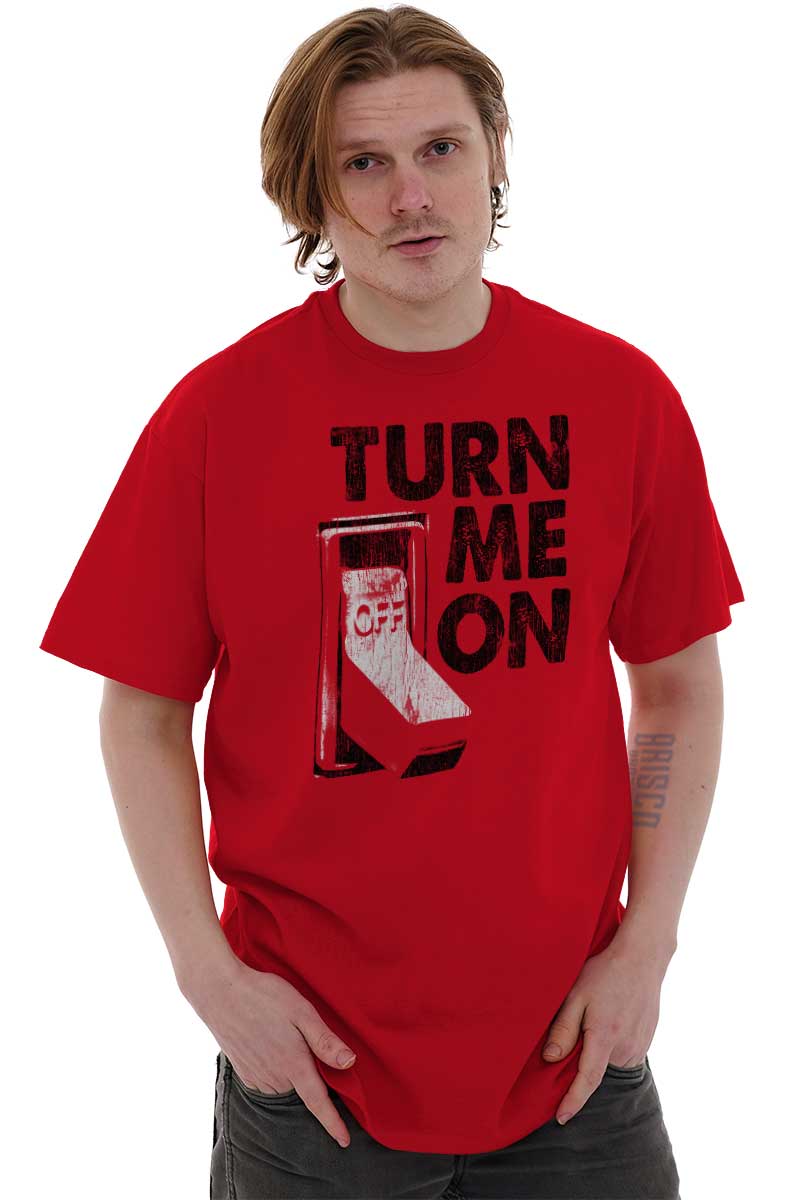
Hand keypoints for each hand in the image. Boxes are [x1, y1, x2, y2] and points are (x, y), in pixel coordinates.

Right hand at [183, 958, 357, 1147]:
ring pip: (284, 1087)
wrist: (219, 992)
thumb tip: (350, 1063)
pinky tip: (274, 1050)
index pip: (318, 1102)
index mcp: (293, 1063)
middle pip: (302, 1091)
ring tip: (292, 1047)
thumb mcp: (302, 1011)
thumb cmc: (264, 996)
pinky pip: (267, 1081)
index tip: (344, 1141)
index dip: (332, 1123)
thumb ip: (324, 1041)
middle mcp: (275, 1075)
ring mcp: (256, 1075)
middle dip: (314, 1085)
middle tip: (317, 1059)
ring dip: (294, 1078)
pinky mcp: (242, 1070)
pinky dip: (277, 1074)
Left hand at [541, 937, 666, 1124]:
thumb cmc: (604, 972)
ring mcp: (639, 1045)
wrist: (642, 958)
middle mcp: (625, 1047)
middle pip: (597, 1069)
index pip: (587, 1080)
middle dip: (581, 1062)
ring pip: (610, 1061)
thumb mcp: (576, 995)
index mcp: (604, 1036)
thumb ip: (564, 1028)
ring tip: (596, 1018)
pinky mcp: (646, 1041)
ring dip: (598, 1051)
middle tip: (576, 1031)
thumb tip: (550, 1058)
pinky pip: (623, 1053)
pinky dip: (612, 1045)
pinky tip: (610, 1018)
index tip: (560, 1118)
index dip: (573, 1101)